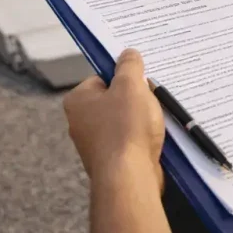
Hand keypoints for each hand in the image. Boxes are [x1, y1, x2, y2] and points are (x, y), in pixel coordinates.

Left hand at [63, 49, 165, 193]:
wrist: (128, 179)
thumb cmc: (125, 126)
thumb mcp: (130, 85)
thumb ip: (129, 65)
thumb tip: (127, 53)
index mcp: (77, 101)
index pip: (101, 78)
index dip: (122, 77)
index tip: (139, 81)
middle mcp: (79, 123)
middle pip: (112, 100)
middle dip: (133, 99)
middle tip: (150, 98)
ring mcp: (93, 146)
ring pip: (122, 122)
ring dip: (139, 120)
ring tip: (155, 119)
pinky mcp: (109, 163)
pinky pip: (127, 142)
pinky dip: (140, 139)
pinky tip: (154, 138)